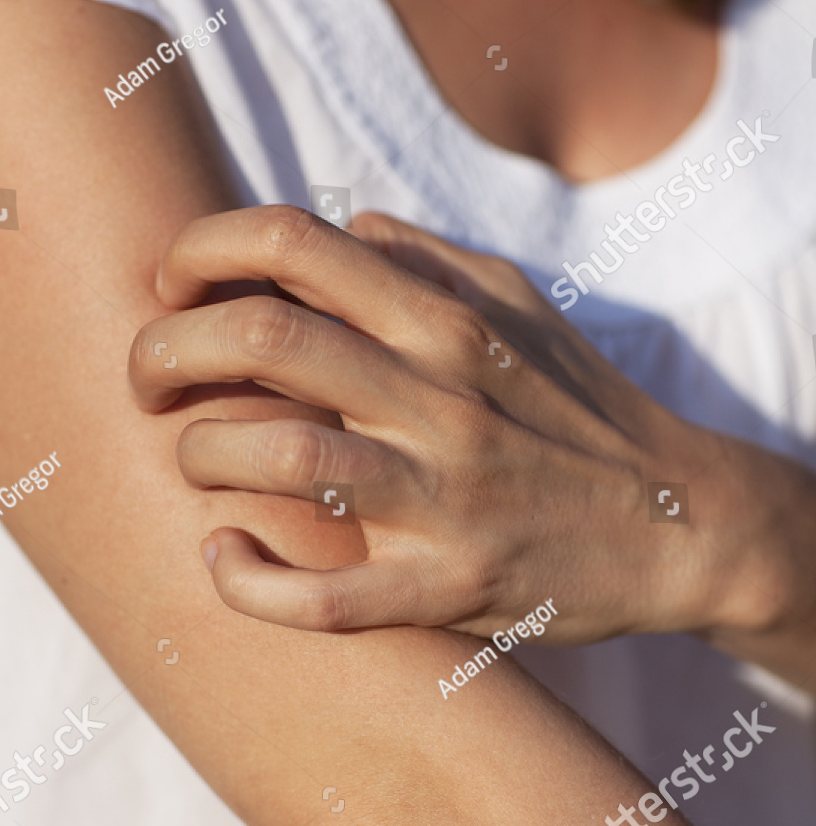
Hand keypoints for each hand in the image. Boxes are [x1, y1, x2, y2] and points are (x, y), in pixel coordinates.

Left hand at [128, 206, 813, 667]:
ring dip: (199, 454)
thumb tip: (340, 227)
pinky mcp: (448, 587)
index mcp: (444, 317)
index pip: (289, 242)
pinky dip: (246, 582)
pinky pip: (322, 598)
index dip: (199, 252)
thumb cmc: (581, 409)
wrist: (680, 526)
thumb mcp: (521, 306)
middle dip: (163, 349)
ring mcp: (442, 494)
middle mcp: (437, 393)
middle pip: (258, 337)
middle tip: (145, 379)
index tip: (172, 287)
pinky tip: (223, 558)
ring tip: (194, 463)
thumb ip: (425, 259)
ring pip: (275, 453)